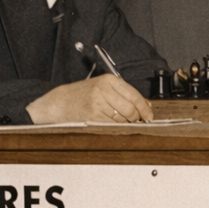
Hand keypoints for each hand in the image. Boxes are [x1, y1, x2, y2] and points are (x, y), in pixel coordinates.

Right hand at [26, 74, 154, 123]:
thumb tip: (146, 105)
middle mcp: (103, 90)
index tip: (149, 115)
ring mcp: (97, 104)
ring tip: (118, 120)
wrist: (58, 103)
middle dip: (136, 117)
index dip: (145, 108)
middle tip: (137, 120)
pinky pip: (112, 125)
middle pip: (130, 109)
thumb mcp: (102, 87)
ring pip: (122, 118)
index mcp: (108, 80)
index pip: (134, 95)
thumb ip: (123, 93)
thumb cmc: (82, 94)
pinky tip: (110, 123)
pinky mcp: (92, 117)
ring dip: (125, 123)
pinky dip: (115, 127)